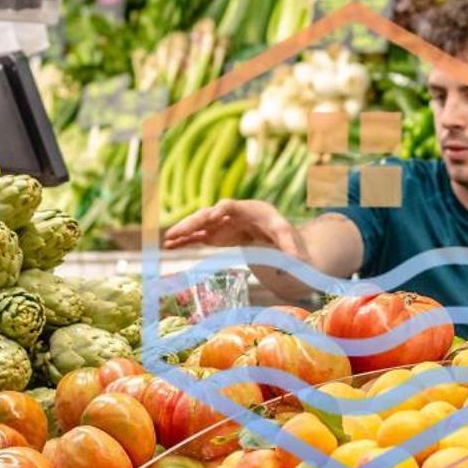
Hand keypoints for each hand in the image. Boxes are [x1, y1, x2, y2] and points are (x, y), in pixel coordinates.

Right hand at [162, 200, 298, 255]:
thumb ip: (291, 248)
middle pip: (208, 214)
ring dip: (183, 231)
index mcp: (248, 210)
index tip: (211, 216)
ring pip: (198, 225)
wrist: (273, 235)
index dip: (220, 210)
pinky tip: (170, 246)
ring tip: (167, 240)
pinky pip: (197, 236)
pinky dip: (185, 241)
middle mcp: (230, 214)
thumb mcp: (288, 238)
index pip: (231, 206)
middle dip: (193, 222)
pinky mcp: (215, 234)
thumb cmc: (281, 232)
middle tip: (177, 232)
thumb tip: (299, 262)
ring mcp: (220, 224)